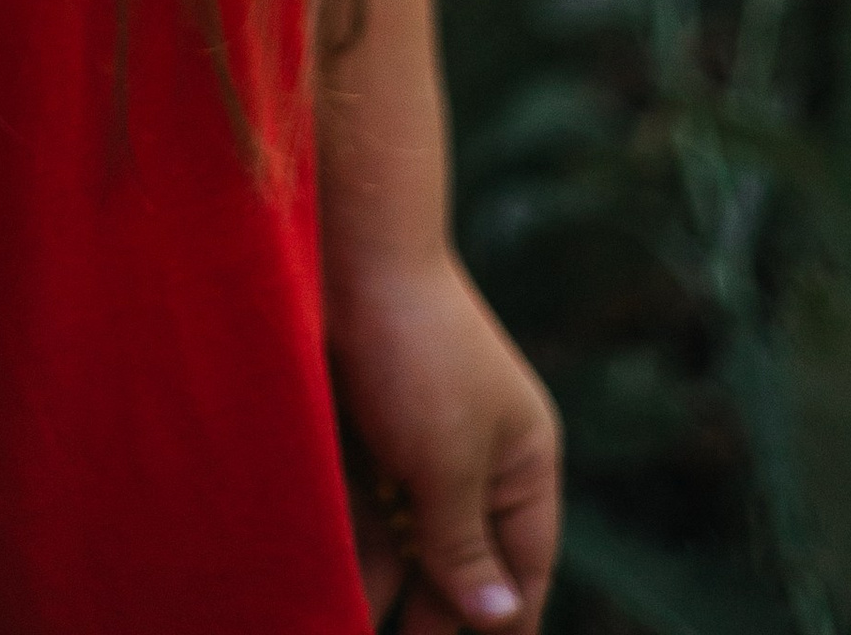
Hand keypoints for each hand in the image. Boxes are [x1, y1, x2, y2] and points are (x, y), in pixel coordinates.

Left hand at [330, 246, 560, 634]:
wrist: (343, 252)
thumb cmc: (415, 352)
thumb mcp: (448, 462)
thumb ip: (464, 545)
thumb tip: (500, 620)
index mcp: (521, 462)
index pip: (522, 570)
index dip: (500, 623)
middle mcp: (472, 459)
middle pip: (458, 564)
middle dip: (432, 615)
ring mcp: (413, 445)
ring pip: (402, 543)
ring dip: (380, 586)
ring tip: (348, 624)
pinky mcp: (361, 432)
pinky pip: (360, 510)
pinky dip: (349, 547)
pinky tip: (328, 582)